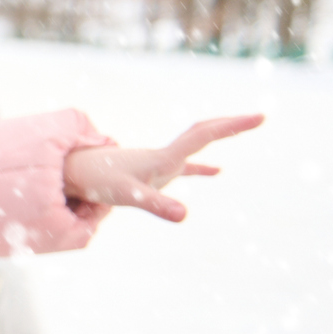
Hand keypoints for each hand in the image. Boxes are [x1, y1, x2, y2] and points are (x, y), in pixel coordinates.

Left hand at [62, 114, 263, 220]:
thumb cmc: (98, 183)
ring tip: (244, 128)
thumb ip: (155, 204)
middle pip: (203, 133)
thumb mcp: (129, 195)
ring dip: (219, 137)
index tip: (259, 117)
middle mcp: (164, 156)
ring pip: (195, 146)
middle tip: (259, 117)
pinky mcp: (152, 173)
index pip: (204, 135)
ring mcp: (159, 163)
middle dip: (231, 125)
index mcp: (164, 158)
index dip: (232, 126)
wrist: (73, 174)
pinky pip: (184, 167)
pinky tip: (217, 172)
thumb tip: (184, 216)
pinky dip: (202, 167)